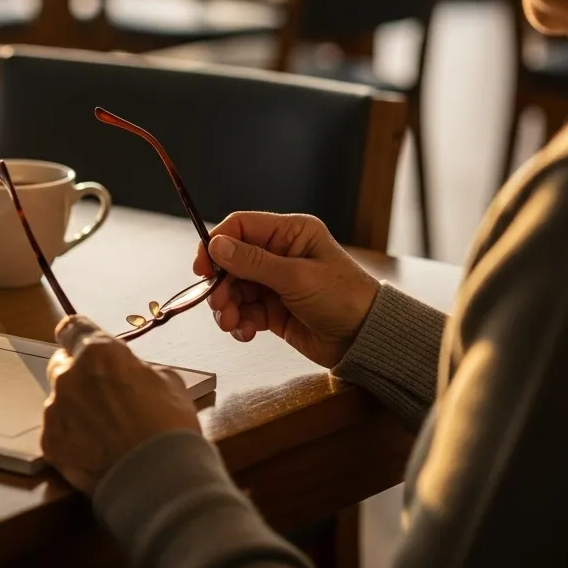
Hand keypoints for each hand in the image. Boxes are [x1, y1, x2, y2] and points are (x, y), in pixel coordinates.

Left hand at [41, 315, 201, 494]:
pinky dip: (71, 436)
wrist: (160, 479)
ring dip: (75, 407)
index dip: (79, 336)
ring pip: (58, 400)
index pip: (73, 328)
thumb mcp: (167, 381)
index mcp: (99, 353)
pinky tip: (95, 449)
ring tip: (103, 430)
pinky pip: (56, 431)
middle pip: (61, 363)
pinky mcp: (50, 443)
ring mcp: (55, 411)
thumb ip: (135, 368)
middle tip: (103, 395)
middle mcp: (70, 376)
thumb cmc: (170, 427)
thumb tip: (127, 373)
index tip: (83, 343)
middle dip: (78, 374)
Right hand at [193, 212, 379, 367]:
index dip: (217, 243)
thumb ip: (253, 262)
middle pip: (233, 262)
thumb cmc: (344, 299)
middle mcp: (281, 255)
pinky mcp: (274, 310)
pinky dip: (239, 322)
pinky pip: (245, 311)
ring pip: (235, 289)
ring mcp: (276, 283)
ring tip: (231, 323)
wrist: (365, 340)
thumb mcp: (297, 277)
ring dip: (227, 306)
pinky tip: (245, 333)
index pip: (242, 227)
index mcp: (291, 234)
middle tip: (218, 303)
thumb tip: (217, 245)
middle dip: (222, 284)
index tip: (203, 267)